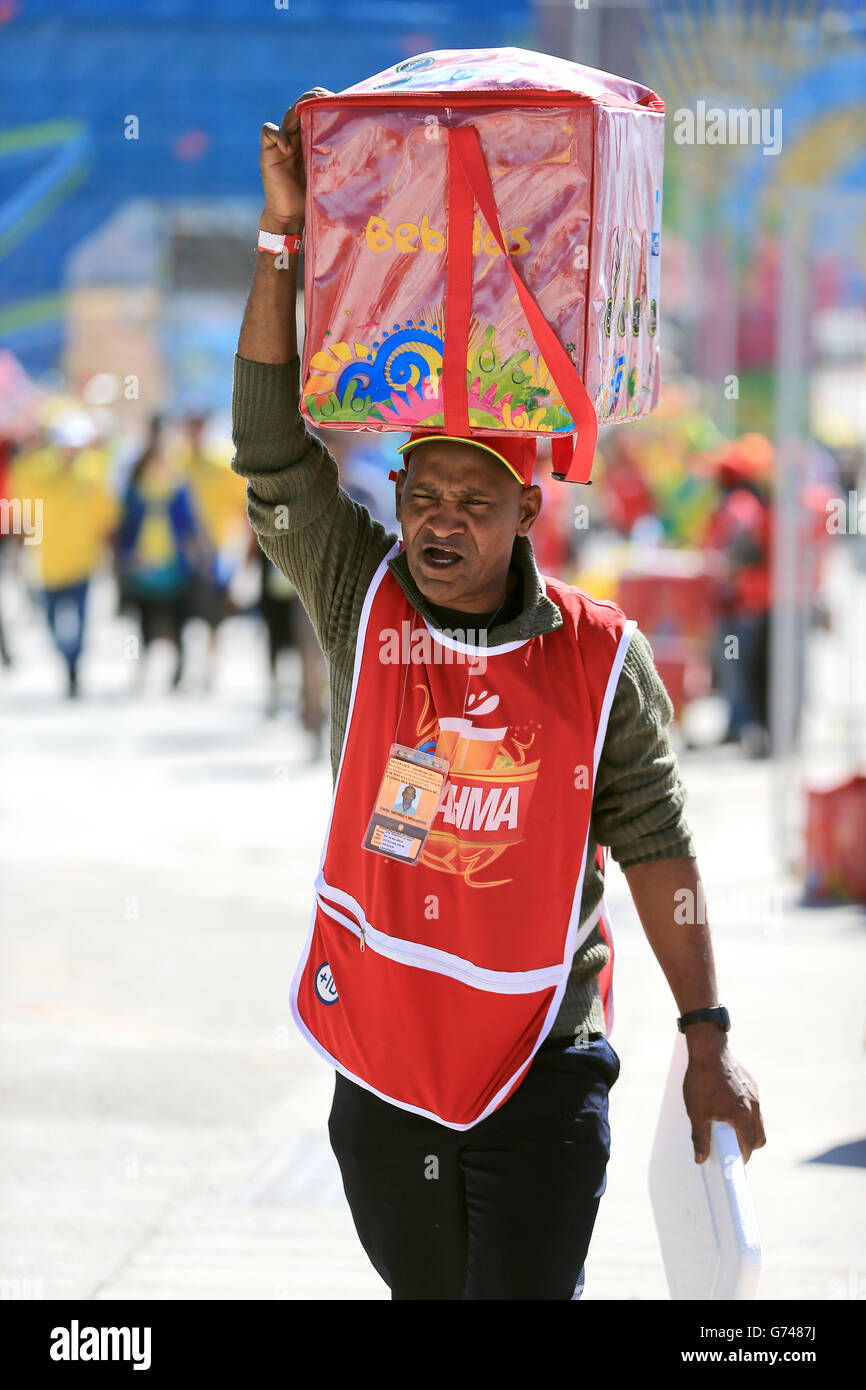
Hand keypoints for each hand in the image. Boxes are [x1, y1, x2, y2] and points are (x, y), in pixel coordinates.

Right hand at [260, 88, 333, 229]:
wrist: (292, 216)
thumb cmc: (313, 198)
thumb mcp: (331, 174)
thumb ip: (339, 159)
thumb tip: (369, 150)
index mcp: (310, 137)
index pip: (313, 108)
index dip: (322, 100)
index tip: (339, 100)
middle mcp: (295, 136)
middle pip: (300, 105)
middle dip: (312, 98)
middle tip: (327, 98)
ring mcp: (281, 143)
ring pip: (287, 114)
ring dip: (298, 110)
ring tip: (308, 112)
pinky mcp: (268, 152)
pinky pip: (269, 131)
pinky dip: (278, 135)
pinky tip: (289, 148)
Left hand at [682, 1040, 765, 1163]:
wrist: (708, 1048)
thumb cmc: (701, 1080)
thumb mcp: (696, 1111)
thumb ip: (700, 1137)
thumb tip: (701, 1159)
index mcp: (742, 1115)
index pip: (749, 1146)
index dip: (742, 1158)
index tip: (733, 1163)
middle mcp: (753, 1106)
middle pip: (760, 1137)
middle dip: (749, 1147)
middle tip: (732, 1148)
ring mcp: (754, 1094)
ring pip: (758, 1122)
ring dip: (748, 1130)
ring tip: (729, 1129)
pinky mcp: (752, 1085)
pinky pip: (754, 1106)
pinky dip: (746, 1114)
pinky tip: (728, 1108)